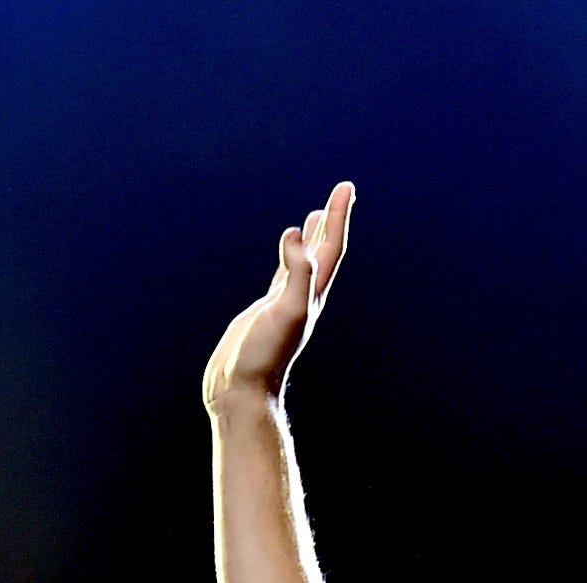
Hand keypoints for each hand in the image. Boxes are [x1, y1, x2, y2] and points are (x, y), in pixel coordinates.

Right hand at [202, 181, 354, 414]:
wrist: (240, 391)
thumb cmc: (262, 357)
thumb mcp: (286, 312)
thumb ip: (296, 274)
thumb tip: (295, 235)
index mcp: (312, 294)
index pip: (330, 247)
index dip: (339, 216)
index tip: (345, 187)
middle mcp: (303, 296)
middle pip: (323, 250)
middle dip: (332, 220)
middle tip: (341, 191)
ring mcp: (284, 304)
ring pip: (303, 262)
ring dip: (311, 238)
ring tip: (314, 217)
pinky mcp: (265, 313)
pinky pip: (281, 277)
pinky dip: (286, 259)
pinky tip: (284, 254)